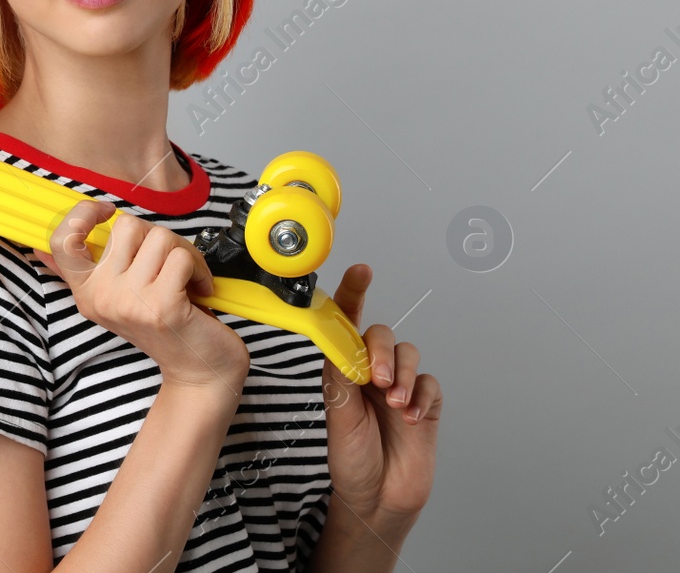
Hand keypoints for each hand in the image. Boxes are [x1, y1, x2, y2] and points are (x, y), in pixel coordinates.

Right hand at [34, 200, 249, 393]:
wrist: (197, 372)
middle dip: (158, 237)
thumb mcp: (115, 300)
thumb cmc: (162, 328)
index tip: (106, 212)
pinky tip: (198, 290)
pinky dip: (199, 269)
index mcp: (86, 292)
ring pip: (159, 237)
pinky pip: (182, 257)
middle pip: (127, 225)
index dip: (80, 214)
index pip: (61, 242)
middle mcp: (102, 298)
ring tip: (186, 279)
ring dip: (184, 253)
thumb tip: (40, 249)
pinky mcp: (162, 307)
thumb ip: (86, 273)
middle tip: (169, 263)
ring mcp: (131, 303)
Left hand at [320, 263, 441, 525]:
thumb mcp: (338, 414)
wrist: (377, 499)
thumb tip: (341, 341)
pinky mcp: (425, 405)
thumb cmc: (350, 459)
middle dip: (382, 352)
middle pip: (382, 336)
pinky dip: (422, 395)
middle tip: (378, 379)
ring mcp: (401, 387)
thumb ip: (341, 376)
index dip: (353, 294)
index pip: (347, 323)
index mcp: (343, 369)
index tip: (361, 271)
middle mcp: (371, 373)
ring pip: (410, 354)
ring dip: (404, 374)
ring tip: (395, 403)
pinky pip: (431, 383)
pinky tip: (411, 415)